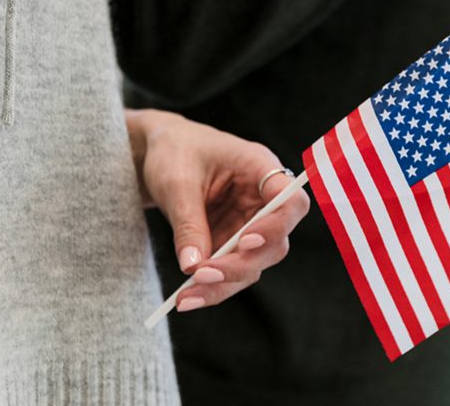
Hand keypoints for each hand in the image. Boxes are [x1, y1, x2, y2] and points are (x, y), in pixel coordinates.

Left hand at [125, 109, 310, 311]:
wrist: (160, 152)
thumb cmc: (174, 152)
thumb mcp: (177, 183)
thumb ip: (189, 223)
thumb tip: (193, 268)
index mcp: (259, 168)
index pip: (290, 201)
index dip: (275, 226)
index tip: (244, 242)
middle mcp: (262, 199)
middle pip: (274, 242)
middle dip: (240, 265)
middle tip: (201, 276)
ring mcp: (250, 223)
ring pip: (253, 264)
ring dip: (224, 284)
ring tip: (186, 297)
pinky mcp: (232, 242)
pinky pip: (231, 271)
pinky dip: (212, 287)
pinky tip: (187, 298)